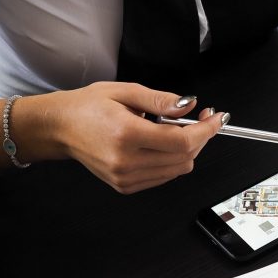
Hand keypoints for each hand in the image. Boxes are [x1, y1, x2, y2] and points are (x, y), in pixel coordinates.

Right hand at [40, 82, 225, 193]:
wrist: (60, 128)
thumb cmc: (88, 107)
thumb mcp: (126, 91)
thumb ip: (161, 100)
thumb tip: (189, 105)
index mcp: (126, 134)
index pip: (182, 141)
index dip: (206, 130)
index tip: (217, 118)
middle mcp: (126, 161)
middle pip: (184, 157)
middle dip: (201, 137)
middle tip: (201, 118)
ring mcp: (125, 177)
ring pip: (178, 169)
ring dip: (187, 149)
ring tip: (175, 129)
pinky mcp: (125, 186)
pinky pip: (164, 176)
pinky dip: (172, 160)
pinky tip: (161, 143)